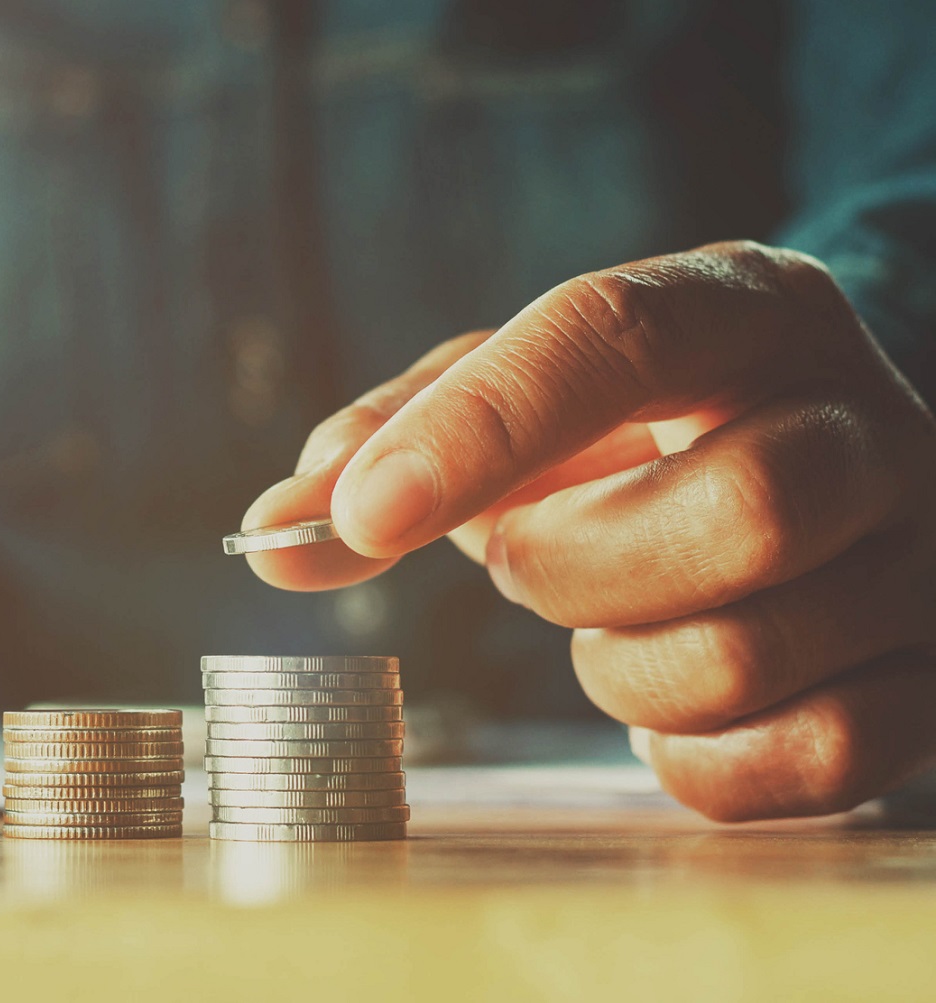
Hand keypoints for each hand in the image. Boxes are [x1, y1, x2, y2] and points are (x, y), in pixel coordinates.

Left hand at [243, 241, 935, 820]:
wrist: (822, 462)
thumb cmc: (640, 431)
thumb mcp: (520, 395)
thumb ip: (392, 444)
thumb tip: (273, 536)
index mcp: (747, 308)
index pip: (618, 337)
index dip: (481, 429)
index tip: (366, 516)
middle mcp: (865, 417)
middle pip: (736, 512)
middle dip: (575, 568)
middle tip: (532, 561)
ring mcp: (921, 557)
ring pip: (749, 655)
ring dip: (618, 667)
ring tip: (611, 621)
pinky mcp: (933, 679)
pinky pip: (807, 759)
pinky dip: (693, 756)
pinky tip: (671, 704)